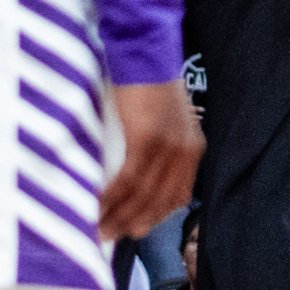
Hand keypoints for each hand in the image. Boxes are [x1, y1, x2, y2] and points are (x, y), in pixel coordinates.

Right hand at [96, 79, 203, 242]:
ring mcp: (166, 147)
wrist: (144, 51)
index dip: (155, 216)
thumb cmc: (148, 82)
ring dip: (117, 216)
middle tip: (108, 237)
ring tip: (97, 229)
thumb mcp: (166, 119)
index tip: (134, 229)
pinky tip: (96, 207)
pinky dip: (111, 197)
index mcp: (193, 148)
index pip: (177, 196)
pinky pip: (127, 179)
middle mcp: (184, 151)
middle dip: (131, 224)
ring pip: (141, 195)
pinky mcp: (145, 139)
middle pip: (158, 201)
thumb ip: (160, 147)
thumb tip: (137, 172)